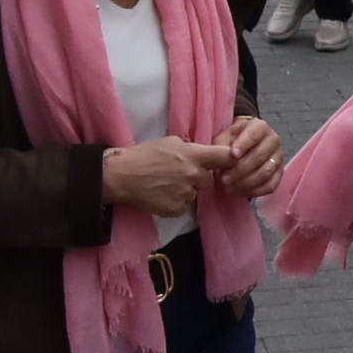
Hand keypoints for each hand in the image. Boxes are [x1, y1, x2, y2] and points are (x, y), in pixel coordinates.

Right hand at [103, 136, 233, 217]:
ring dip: (185, 190)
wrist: (120, 175)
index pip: (225, 157)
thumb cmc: (144, 154)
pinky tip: (161, 194)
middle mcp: (194, 176)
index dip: (230, 159)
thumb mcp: (171, 142)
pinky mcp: (176, 210)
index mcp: (194, 156)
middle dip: (198, 177)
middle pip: (208, 179)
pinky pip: (183, 206)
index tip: (232, 161)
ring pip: (194, 194)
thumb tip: (205, 153)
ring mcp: (185, 194)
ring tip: (165, 184)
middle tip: (179, 174)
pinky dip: (175, 202)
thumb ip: (191, 149)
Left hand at [217, 116, 283, 199]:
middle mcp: (273, 140)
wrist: (240, 150)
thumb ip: (222, 147)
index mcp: (260, 127)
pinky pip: (271, 185)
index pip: (255, 134)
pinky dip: (255, 191)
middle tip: (223, 179)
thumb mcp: (222, 139)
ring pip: (266, 172)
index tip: (232, 155)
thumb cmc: (230, 143)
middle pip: (260, 155)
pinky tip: (240, 192)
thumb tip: (228, 159)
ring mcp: (278, 157)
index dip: (243, 145)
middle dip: (240, 169)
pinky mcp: (279, 173)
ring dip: (246, 182)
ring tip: (229, 188)